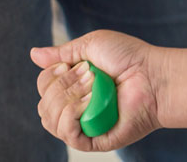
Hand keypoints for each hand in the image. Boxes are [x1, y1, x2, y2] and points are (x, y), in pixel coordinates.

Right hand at [31, 30, 161, 151]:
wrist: (153, 77)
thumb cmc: (129, 58)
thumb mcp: (92, 46)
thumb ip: (62, 52)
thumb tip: (33, 54)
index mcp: (75, 86)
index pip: (44, 87)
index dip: (51, 76)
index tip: (73, 65)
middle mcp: (77, 107)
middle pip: (43, 104)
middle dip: (63, 85)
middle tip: (91, 74)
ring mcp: (85, 125)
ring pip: (49, 119)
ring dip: (67, 98)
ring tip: (94, 87)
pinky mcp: (94, 140)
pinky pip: (66, 135)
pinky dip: (71, 116)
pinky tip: (87, 104)